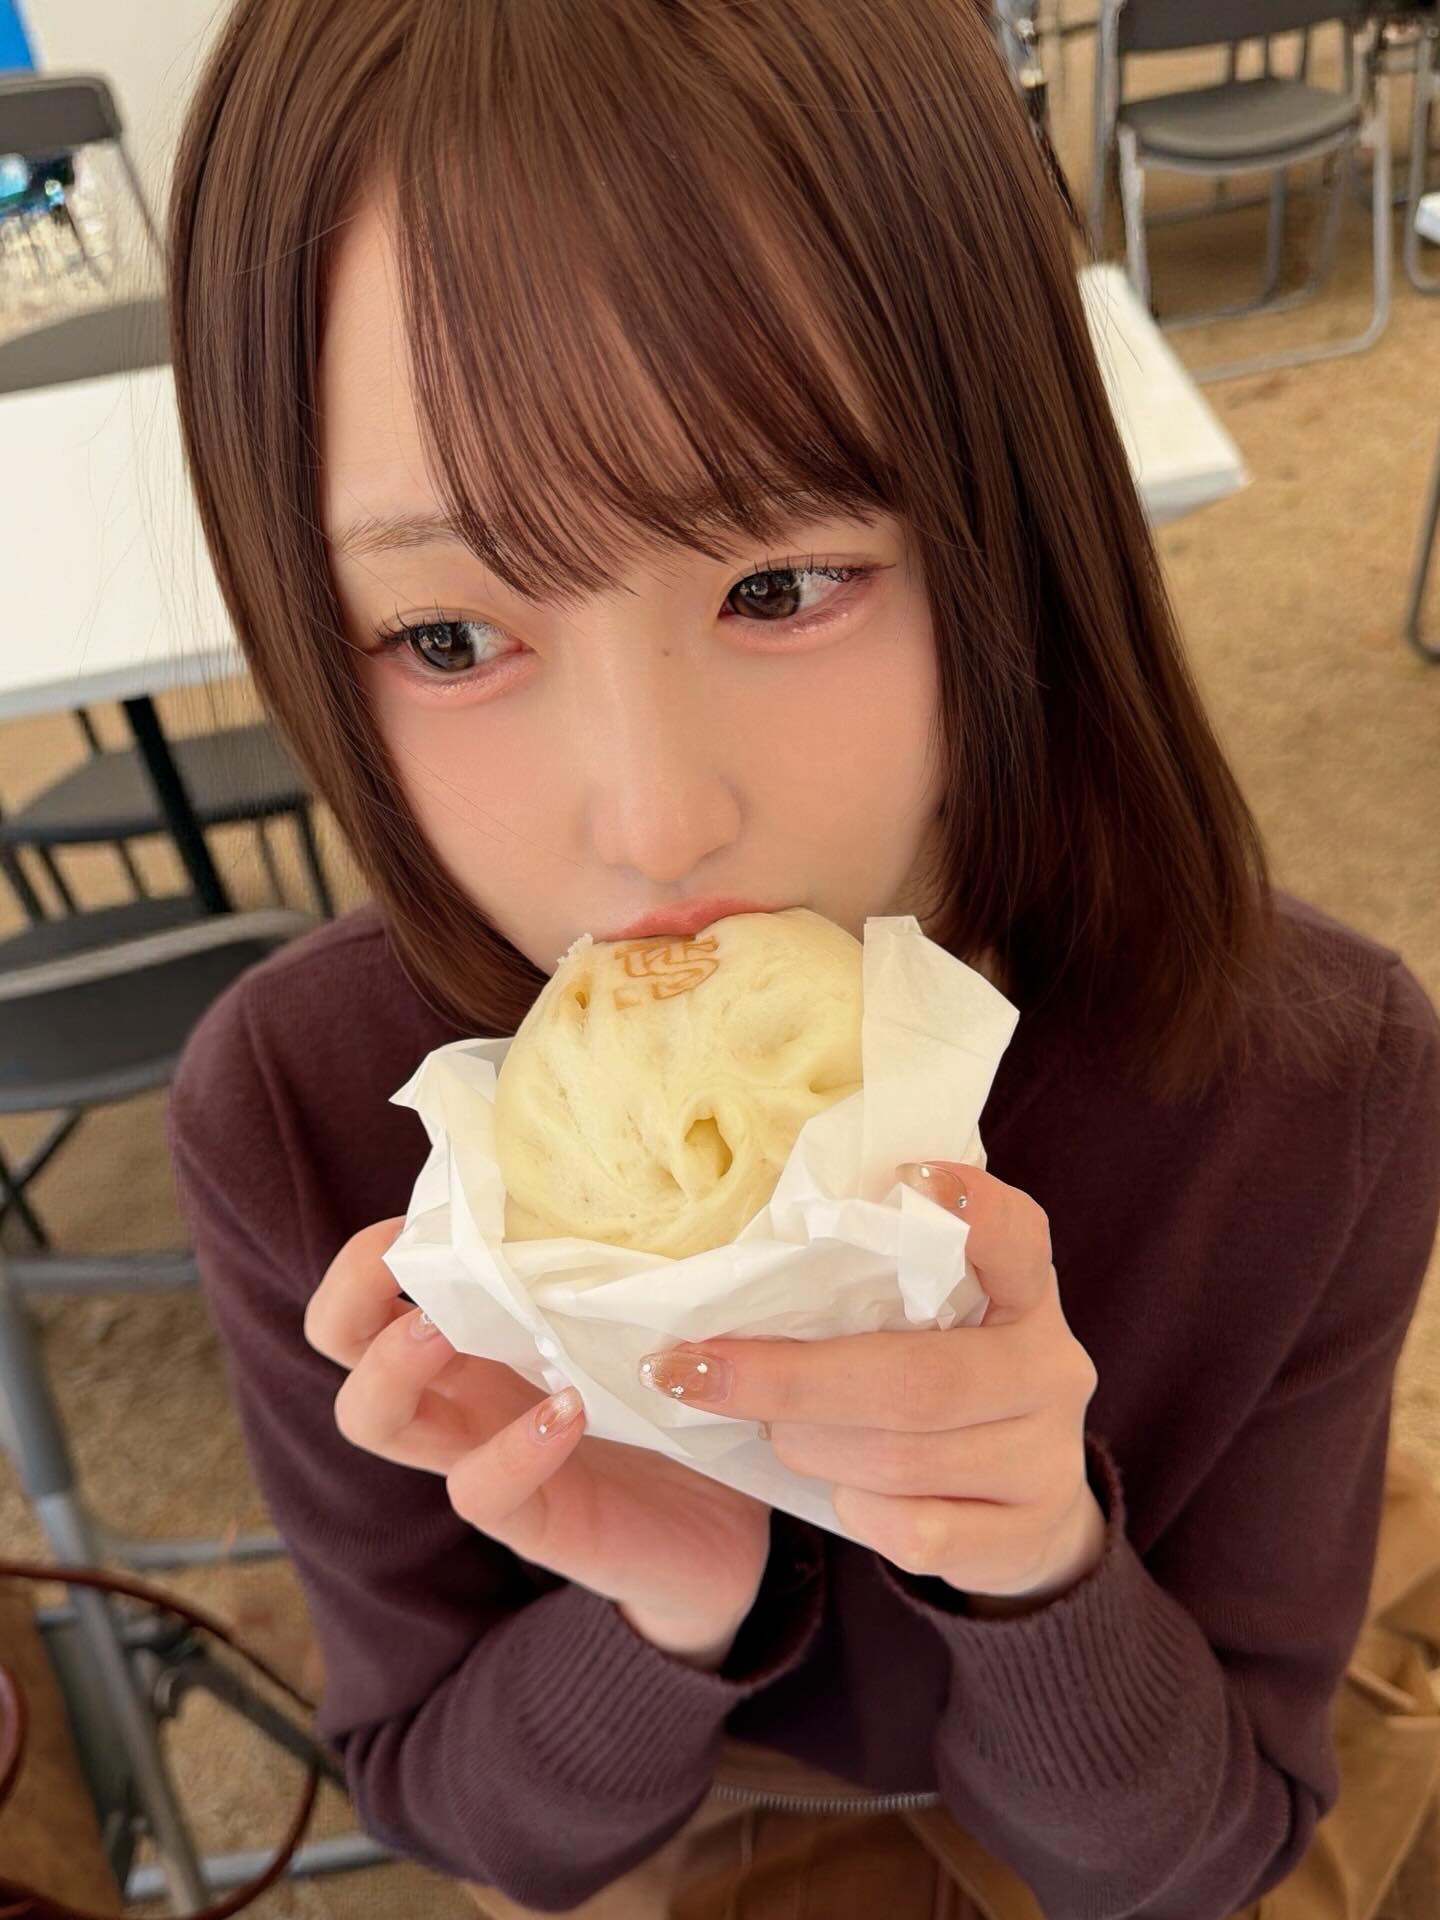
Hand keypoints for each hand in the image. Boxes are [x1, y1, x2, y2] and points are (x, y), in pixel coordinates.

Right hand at [304, 1220, 771, 1667]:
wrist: (729, 1530)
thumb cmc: (673, 1399)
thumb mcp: (633, 1311)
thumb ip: (608, 1259)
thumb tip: (607, 1168)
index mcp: (474, 1340)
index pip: (370, 1294)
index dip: (369, 1253)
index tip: (424, 1210)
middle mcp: (459, 1397)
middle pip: (343, 1347)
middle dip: (353, 1295)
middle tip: (408, 1258)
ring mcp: (482, 1459)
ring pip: (376, 1420)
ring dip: (396, 1363)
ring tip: (443, 1327)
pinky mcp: (532, 1521)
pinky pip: (480, 1492)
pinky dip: (510, 1451)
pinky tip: (566, 1412)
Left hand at [638, 1163, 1104, 1613]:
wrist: (1020, 1508)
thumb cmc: (938, 1382)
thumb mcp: (930, 1322)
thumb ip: (877, 1289)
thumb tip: (740, 1269)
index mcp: (1024, 1292)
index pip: (1017, 1236)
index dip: (974, 1207)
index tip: (908, 1176)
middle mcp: (1050, 1368)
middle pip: (918, 1380)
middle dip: (792, 1381)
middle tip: (698, 1373)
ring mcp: (1046, 1458)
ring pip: (902, 1460)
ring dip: (810, 1444)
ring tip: (771, 1429)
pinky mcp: (1026, 1534)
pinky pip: (916, 1530)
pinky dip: (857, 1508)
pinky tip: (842, 1489)